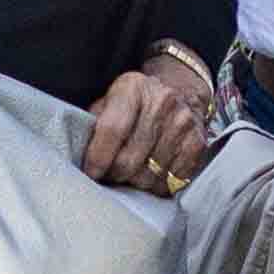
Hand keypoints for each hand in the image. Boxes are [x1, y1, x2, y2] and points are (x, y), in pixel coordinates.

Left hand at [76, 48, 220, 191]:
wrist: (181, 91)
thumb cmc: (135, 102)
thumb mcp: (110, 99)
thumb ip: (93, 122)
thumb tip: (76, 152)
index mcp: (133, 87)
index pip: (111, 130)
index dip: (97, 158)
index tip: (90, 173)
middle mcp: (162, 102)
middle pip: (129, 160)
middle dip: (113, 174)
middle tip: (108, 176)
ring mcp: (183, 124)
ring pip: (149, 176)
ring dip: (134, 183)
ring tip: (129, 175)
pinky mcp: (197, 144)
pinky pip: (170, 182)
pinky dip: (156, 186)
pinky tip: (150, 175)